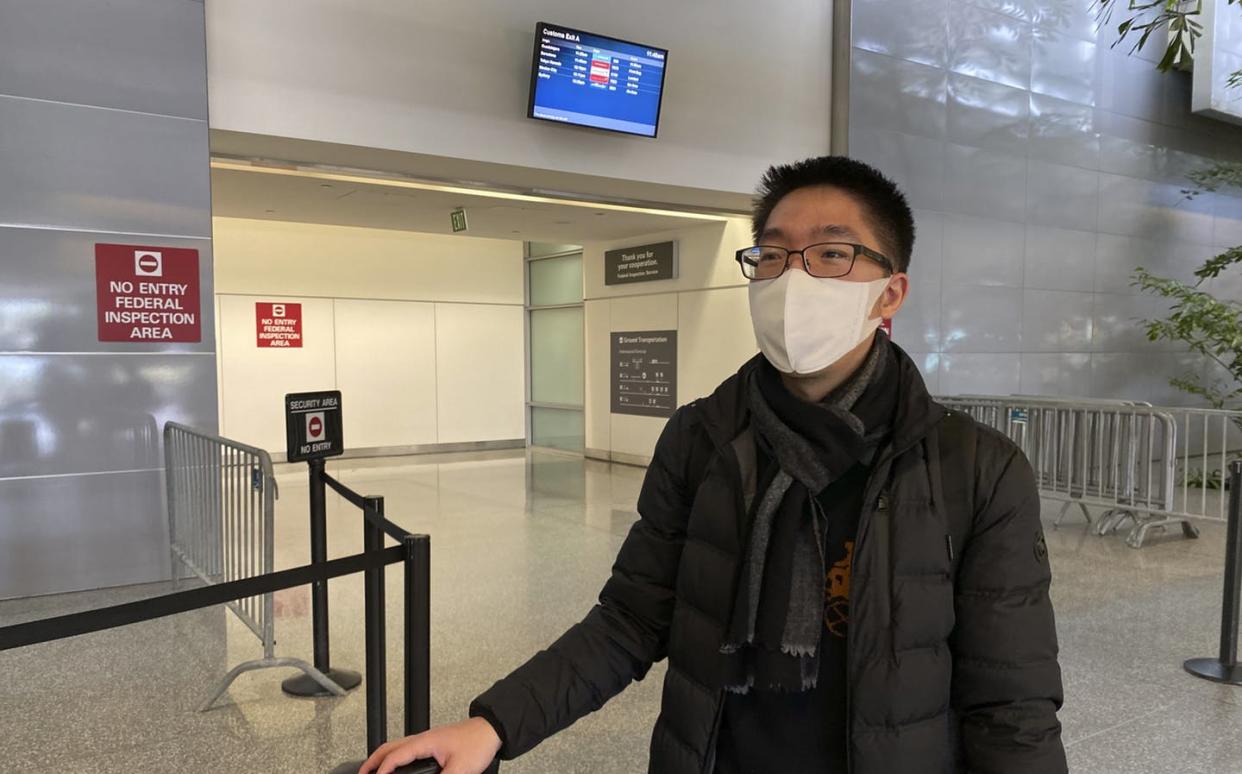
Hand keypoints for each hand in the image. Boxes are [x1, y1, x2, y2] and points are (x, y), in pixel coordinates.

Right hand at [358, 717, 501, 773]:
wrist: (492, 729)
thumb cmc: (478, 742)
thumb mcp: (460, 769)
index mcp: (425, 742)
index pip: (395, 756)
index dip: (382, 770)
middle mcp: (423, 738)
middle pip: (389, 748)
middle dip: (372, 762)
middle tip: (362, 773)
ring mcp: (428, 740)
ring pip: (398, 747)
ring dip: (383, 759)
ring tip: (375, 772)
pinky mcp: (434, 743)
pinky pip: (408, 749)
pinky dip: (396, 758)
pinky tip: (399, 766)